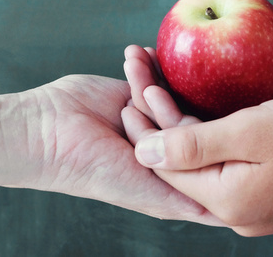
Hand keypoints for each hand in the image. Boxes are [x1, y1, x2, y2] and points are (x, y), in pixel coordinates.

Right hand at [19, 74, 221, 225]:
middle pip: (190, 119)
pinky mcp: (135, 89)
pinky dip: (146, 63)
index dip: (205, 142)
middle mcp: (163, 143)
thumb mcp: (141, 192)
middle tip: (139, 111)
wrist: (48, 130)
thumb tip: (225, 219)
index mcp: (169, 169)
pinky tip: (138, 53)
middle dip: (169, 113)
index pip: (205, 153)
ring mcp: (150, 115)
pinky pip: (153, 72)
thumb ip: (181, 202)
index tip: (194, 131)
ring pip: (171, 93)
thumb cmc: (92, 169)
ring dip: (152, 85)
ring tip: (126, 91)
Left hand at [121, 38, 272, 235]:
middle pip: (184, 164)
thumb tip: (142, 151)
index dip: (146, 128)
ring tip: (163, 86)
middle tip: (140, 80)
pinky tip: (204, 102)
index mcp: (231, 204)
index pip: (168, 167)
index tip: (130, 88)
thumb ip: (194, 145)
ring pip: (206, 158)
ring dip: (182, 123)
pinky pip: (231, 156)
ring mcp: (260, 197)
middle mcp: (241, 208)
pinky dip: (211, 129)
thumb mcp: (254, 132)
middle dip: (158, 122)